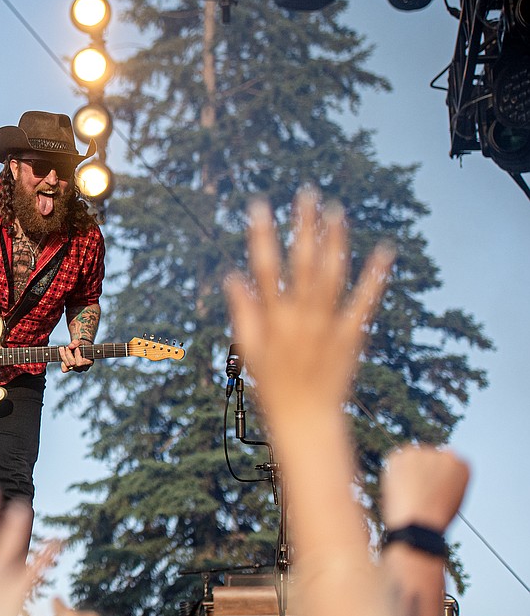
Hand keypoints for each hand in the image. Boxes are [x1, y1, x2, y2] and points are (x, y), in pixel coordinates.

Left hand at [59, 340, 92, 372]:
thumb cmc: (82, 345)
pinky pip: (64, 369)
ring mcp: (76, 369)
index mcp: (89, 362)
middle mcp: (83, 368)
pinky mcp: (71, 369)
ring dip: (63, 356)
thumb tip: (70, 346)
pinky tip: (63, 355)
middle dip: (68, 354)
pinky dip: (63, 362)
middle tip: (67, 347)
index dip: (77, 355)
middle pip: (72, 363)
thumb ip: (76, 343)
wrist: (80, 347)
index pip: (80, 363)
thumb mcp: (81, 342)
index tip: (76, 348)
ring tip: (62, 348)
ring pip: (67, 365)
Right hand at [223, 190, 393, 423]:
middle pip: (302, 263)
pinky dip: (375, 275)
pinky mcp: (352, 335)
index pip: (264, 268)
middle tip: (306, 194)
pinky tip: (383, 250)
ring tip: (337, 211)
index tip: (258, 206)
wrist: (307, 421)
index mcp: (272, 319)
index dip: (261, 235)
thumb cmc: (272, 387)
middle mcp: (300, 318)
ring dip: (335, 241)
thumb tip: (232, 277)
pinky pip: (364, 301)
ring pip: (332, 275)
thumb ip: (243, 312)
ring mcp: (327, 325)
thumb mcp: (248, 350)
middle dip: (304, 226)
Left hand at [382, 444, 469, 531]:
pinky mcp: (402, 454)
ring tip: (408, 490)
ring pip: (413, 456)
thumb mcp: (455, 498)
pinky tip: (398, 485)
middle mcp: (445, 455)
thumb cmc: (436, 517)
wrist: (419, 521)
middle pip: (431, 456)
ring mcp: (423, 452)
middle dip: (423, 468)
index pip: (449, 461)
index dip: (438, 474)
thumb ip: (449, 480)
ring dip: (409, 467)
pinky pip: (397, 459)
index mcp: (462, 466)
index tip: (432, 484)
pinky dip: (395, 470)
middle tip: (417, 488)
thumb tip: (438, 474)